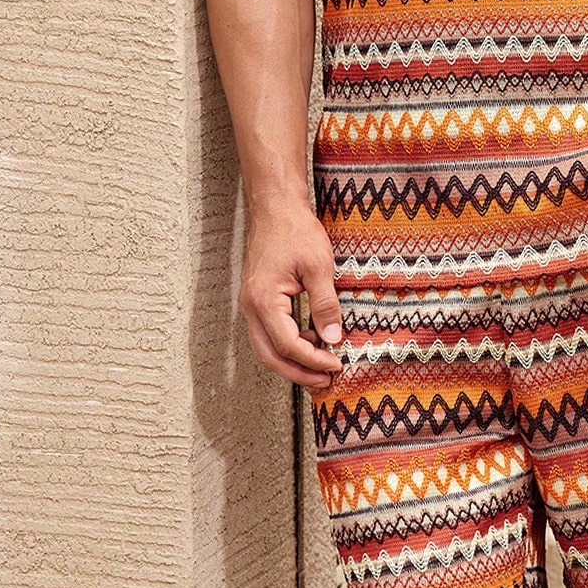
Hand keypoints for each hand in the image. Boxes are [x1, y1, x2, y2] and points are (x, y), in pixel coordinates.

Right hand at [238, 208, 345, 391]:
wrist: (275, 208)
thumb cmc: (295, 231)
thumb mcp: (319, 267)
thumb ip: (325, 305)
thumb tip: (333, 340)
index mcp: (264, 301)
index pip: (287, 345)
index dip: (313, 360)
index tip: (336, 364)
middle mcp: (251, 307)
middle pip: (270, 356)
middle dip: (298, 372)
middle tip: (326, 379)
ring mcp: (251, 305)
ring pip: (266, 348)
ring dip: (293, 360)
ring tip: (322, 362)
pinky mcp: (258, 300)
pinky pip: (269, 333)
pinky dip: (288, 344)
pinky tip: (312, 339)